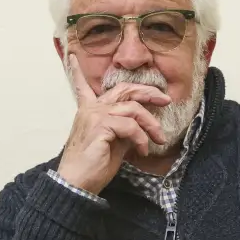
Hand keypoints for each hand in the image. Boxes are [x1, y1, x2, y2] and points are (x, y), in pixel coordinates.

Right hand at [57, 54, 169, 193]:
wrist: (77, 184)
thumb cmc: (92, 167)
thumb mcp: (113, 144)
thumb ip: (124, 130)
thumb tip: (140, 127)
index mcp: (89, 111)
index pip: (83, 86)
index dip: (78, 71)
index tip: (74, 56)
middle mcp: (91, 109)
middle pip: (125, 89)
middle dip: (149, 92)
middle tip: (166, 100)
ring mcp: (95, 115)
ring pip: (133, 109)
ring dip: (151, 124)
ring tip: (158, 139)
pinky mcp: (101, 126)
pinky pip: (131, 126)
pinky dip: (142, 138)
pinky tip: (143, 150)